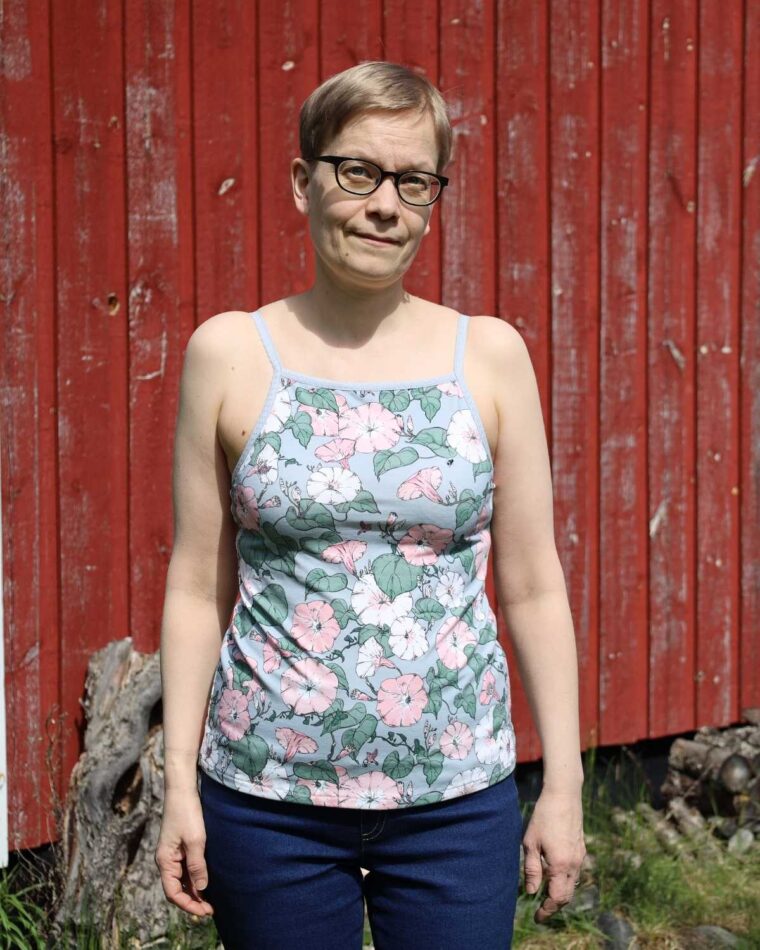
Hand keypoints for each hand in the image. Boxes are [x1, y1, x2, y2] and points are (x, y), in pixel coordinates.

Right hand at [155, 787, 214, 917]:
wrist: (182, 788)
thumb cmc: (187, 812)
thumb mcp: (195, 840)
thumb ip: (197, 865)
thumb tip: (202, 888)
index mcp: (164, 861)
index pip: (173, 893)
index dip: (188, 905)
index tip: (204, 911)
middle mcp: (165, 860)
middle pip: (176, 889)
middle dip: (192, 901)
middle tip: (211, 909)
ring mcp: (172, 854)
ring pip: (181, 880)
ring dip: (194, 890)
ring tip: (210, 900)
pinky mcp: (179, 847)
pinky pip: (184, 869)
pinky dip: (194, 878)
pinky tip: (206, 881)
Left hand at [521, 786, 585, 922]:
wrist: (564, 796)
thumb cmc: (543, 817)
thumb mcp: (531, 843)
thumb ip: (531, 869)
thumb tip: (531, 892)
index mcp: (560, 865)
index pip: (557, 898)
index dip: (547, 911)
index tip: (538, 918)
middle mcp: (574, 864)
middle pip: (567, 896)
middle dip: (554, 906)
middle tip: (541, 911)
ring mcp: (580, 857)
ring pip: (573, 885)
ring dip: (561, 893)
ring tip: (546, 895)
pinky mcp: (581, 849)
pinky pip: (575, 873)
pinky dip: (566, 881)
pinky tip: (555, 875)